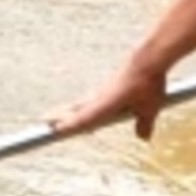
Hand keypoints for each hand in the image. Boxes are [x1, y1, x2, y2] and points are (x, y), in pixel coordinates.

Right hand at [52, 49, 169, 140]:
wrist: (149, 58)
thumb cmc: (147, 83)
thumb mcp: (149, 108)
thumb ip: (144, 124)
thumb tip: (142, 137)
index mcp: (105, 104)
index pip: (83, 118)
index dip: (69, 125)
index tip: (54, 129)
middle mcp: (101, 96)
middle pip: (77, 108)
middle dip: (61, 115)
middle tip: (45, 120)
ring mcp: (105, 89)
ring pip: (84, 102)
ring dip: (70, 109)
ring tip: (58, 114)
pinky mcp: (111, 83)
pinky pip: (94, 97)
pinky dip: (86, 104)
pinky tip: (89, 103)